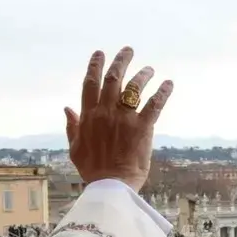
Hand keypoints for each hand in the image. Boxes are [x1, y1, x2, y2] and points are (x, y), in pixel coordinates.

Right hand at [65, 47, 171, 191]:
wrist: (111, 186)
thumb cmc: (93, 170)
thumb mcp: (75, 148)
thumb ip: (72, 126)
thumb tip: (67, 108)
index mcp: (89, 116)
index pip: (90, 83)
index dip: (95, 65)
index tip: (100, 53)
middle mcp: (106, 112)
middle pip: (113, 78)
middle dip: (121, 61)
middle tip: (128, 50)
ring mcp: (124, 118)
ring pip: (134, 87)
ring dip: (143, 74)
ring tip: (149, 69)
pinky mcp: (143, 127)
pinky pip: (155, 104)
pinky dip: (163, 91)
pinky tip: (168, 83)